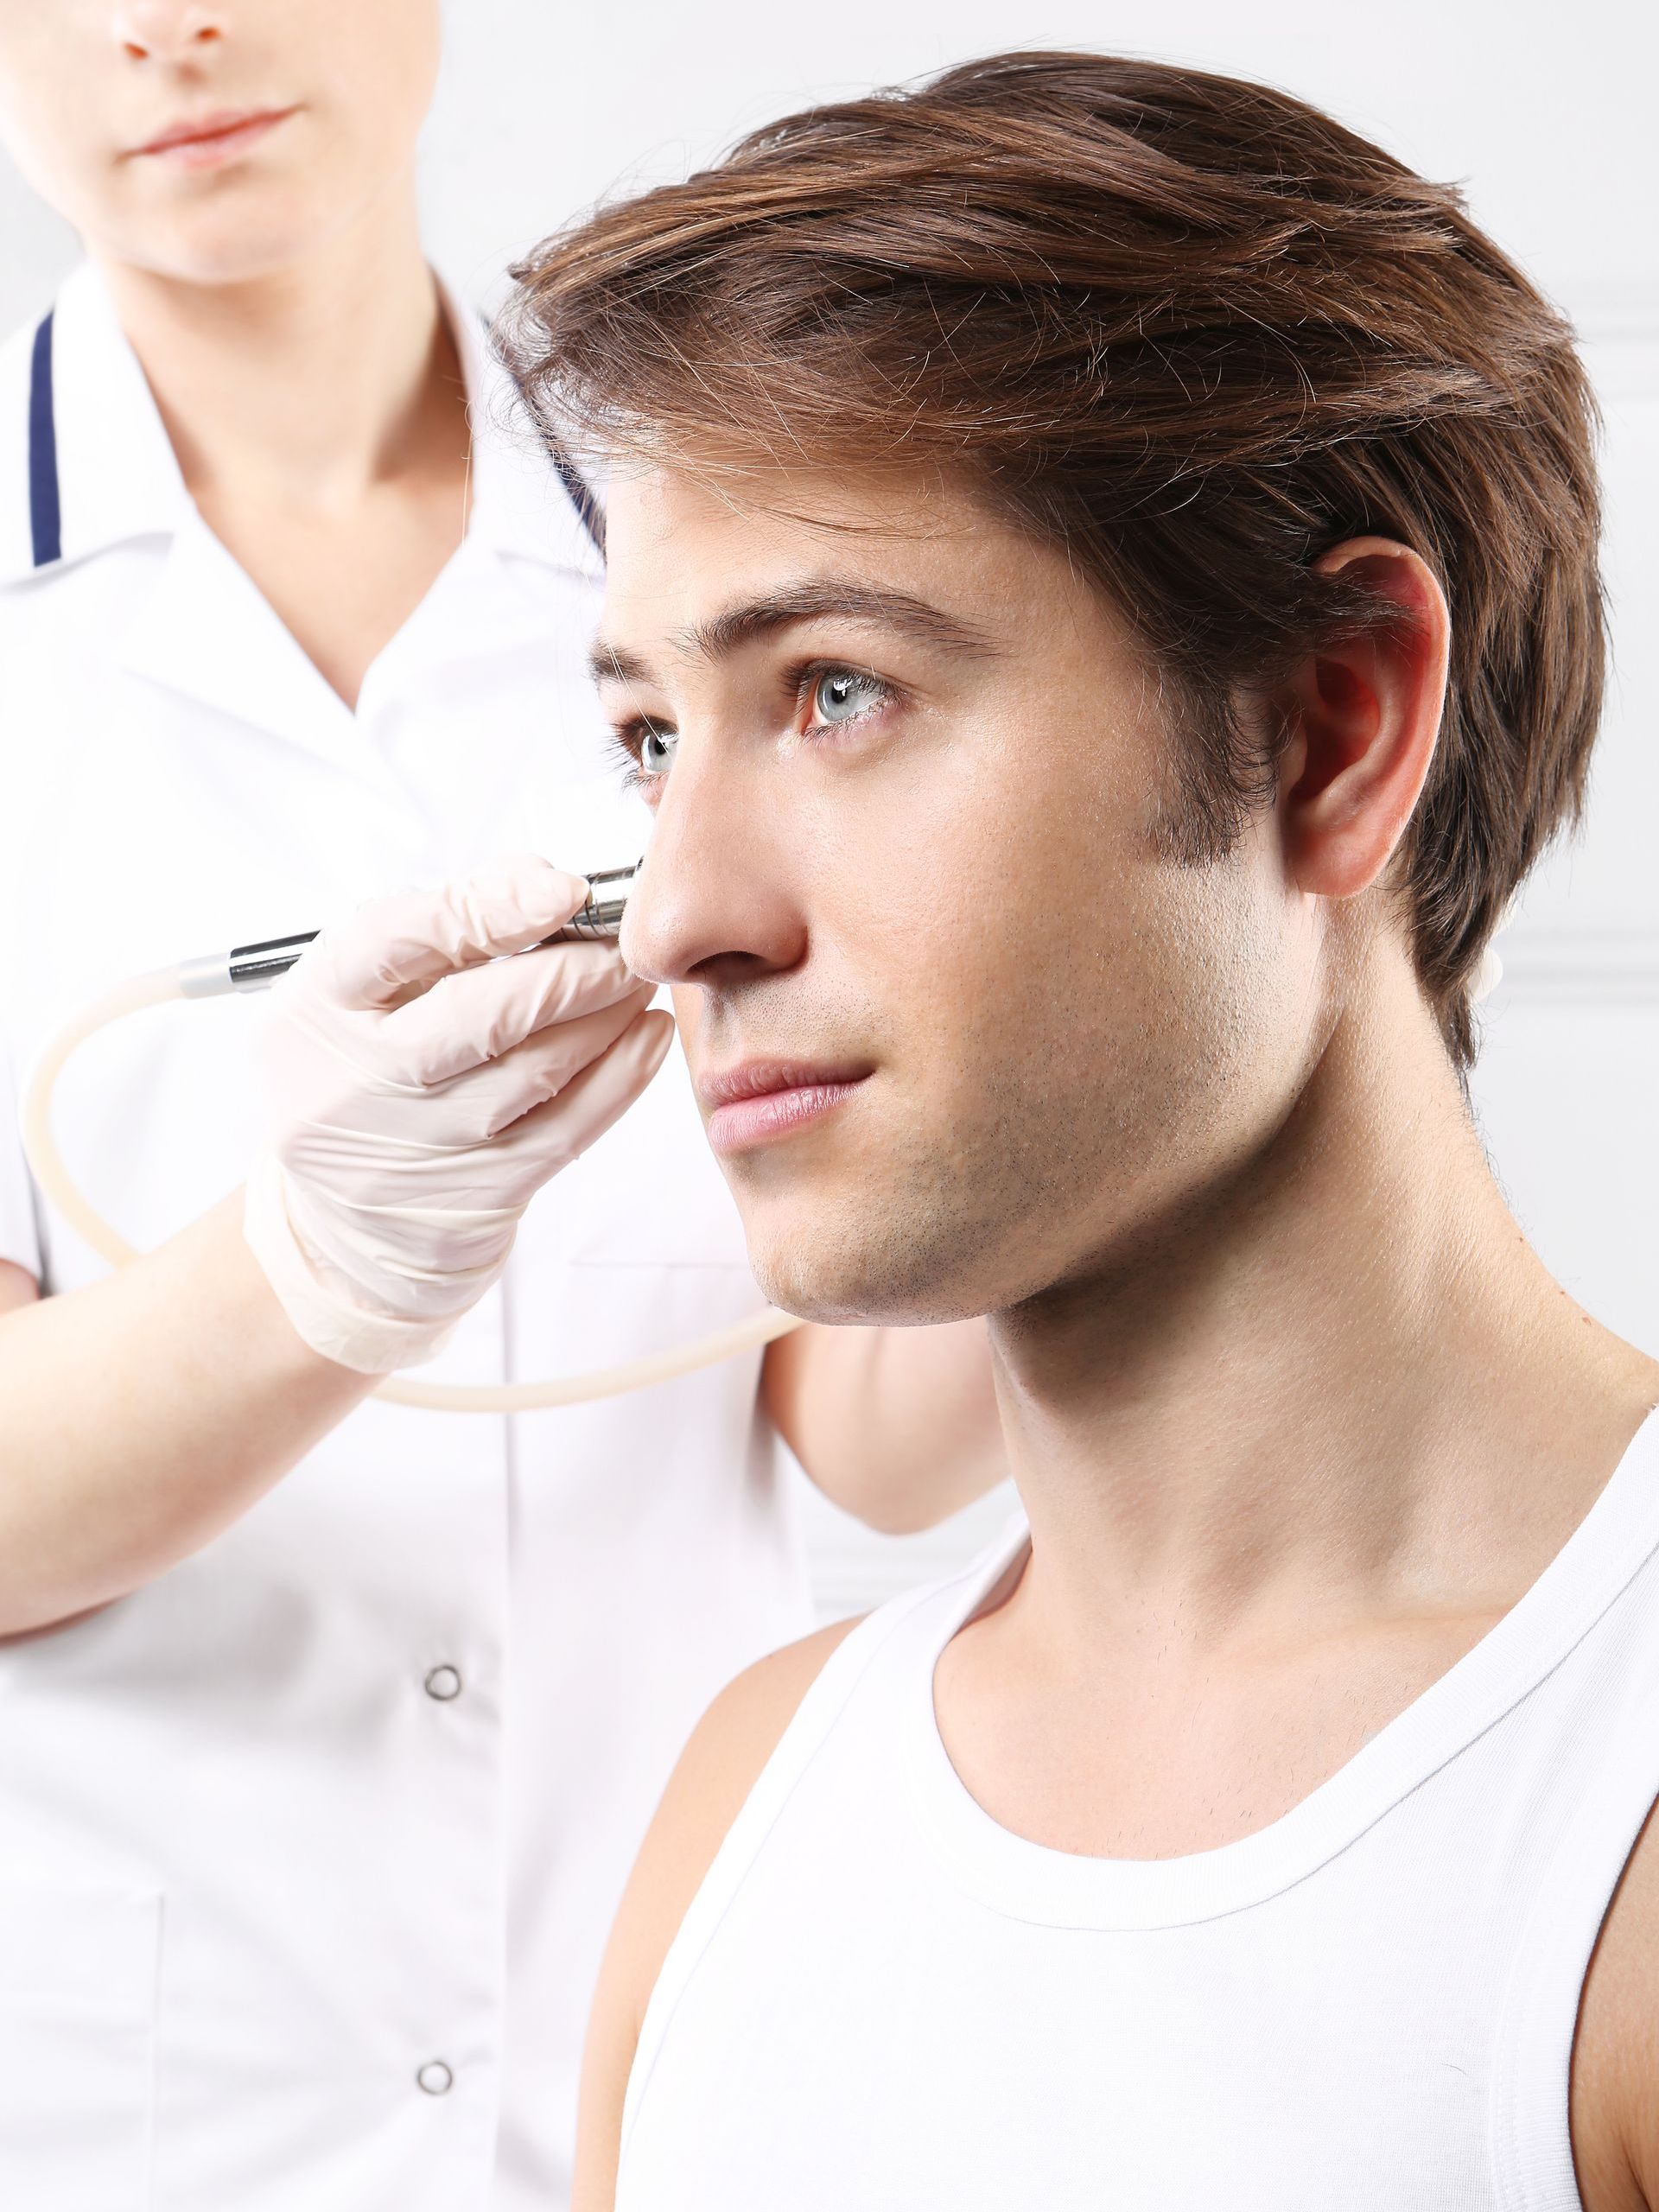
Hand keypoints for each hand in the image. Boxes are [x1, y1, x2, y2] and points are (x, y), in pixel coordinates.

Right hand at [243, 854, 672, 1372]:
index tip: (566, 889)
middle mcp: (358, 1081)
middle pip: (483, 1014)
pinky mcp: (477, 1195)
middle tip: (624, 942)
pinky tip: (646, 1036)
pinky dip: (621, 1075)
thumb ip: (445, 920)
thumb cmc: (364, 1066)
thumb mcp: (363, 989)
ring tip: (636, 980)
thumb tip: (547, 884)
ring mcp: (418, 1147)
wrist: (335, 1216)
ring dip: (606, 1016)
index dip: (489, 908)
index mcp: (318, 1006)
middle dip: (573, 970)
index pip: (397, 941)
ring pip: (537, 1072)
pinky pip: (567, 1129)